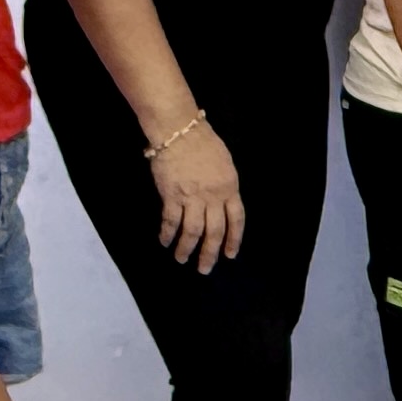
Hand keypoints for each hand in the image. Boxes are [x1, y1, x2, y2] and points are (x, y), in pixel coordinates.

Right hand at [151, 119, 246, 272]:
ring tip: (182, 259)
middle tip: (205, 269)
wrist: (180, 131)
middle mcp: (213, 196)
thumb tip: (220, 206)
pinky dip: (167, 234)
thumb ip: (224, 186)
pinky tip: (165, 241)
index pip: (236, 219)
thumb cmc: (204, 143)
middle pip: (214, 231)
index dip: (234, 239)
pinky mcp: (171, 196)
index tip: (230, 254)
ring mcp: (192, 197)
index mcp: (230, 187)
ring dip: (187, 248)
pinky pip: (170, 221)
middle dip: (210, 253)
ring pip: (192, 231)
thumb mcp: (225, 164)